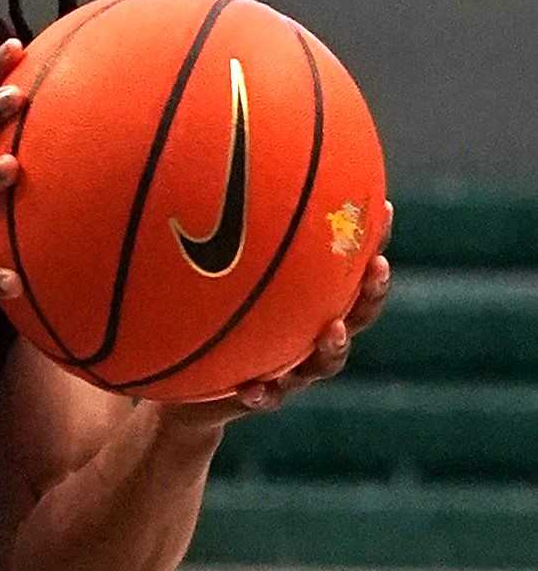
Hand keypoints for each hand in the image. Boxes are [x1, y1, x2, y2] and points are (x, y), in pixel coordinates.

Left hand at [162, 205, 393, 432]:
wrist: (184, 384)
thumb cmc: (208, 318)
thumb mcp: (215, 276)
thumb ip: (228, 239)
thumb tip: (217, 170)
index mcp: (310, 304)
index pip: (350, 272)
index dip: (371, 242)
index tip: (385, 210)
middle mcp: (310, 336)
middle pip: (357, 315)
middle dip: (370, 293)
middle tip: (376, 269)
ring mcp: (291, 369)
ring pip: (324, 363)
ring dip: (333, 346)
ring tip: (332, 330)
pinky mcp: (259, 397)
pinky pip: (267, 399)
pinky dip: (264, 394)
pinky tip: (254, 388)